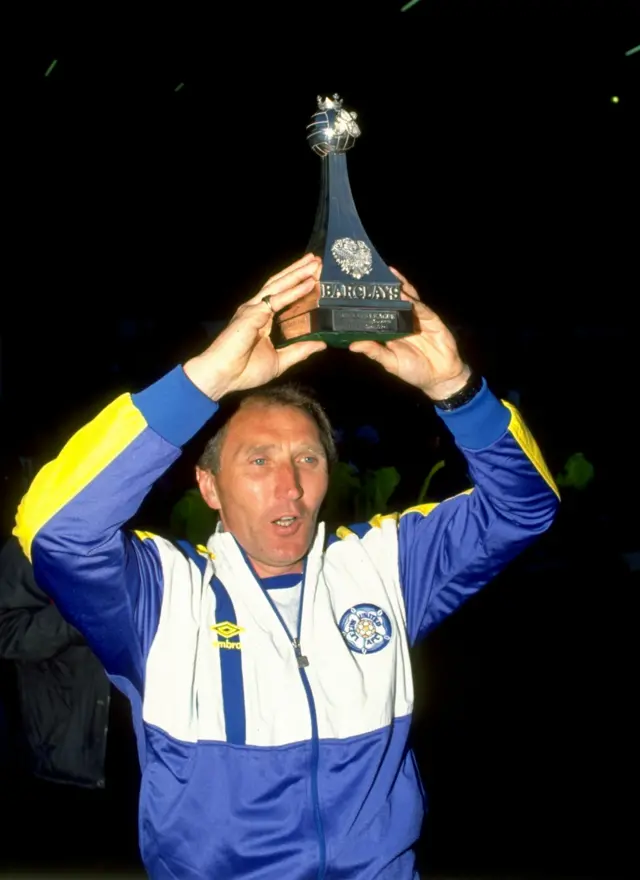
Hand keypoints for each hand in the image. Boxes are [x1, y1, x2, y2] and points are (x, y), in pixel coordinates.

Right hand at [184, 254, 325, 399]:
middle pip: (281, 284)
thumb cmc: (244, 371)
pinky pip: (278, 299)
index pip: (282, 296)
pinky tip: (309, 283)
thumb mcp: (280, 361)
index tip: (315, 276)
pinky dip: (295, 290)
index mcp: (262, 319)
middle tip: (318, 260)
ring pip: (279, 285)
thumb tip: (322, 343)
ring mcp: (254, 309)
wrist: (223, 376)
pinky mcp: (253, 313)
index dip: (297, 284)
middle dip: (299, 271)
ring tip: (315, 263)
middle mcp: (257, 310)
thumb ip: (300, 350)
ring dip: (298, 273)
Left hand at [349, 268, 469, 399]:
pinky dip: (413, 300)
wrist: (440, 377)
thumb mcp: (391, 362)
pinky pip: (421, 307)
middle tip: (372, 273)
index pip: (379, 311)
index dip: (370, 301)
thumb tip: (352, 345)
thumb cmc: (414, 371)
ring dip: (399, 287)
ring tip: (388, 274)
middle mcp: (403, 320)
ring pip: (408, 298)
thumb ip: (374, 352)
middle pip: (393, 299)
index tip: (356, 290)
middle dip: (385, 287)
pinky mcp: (432, 319)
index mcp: (391, 329)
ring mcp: (418, 318)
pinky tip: (404, 294)